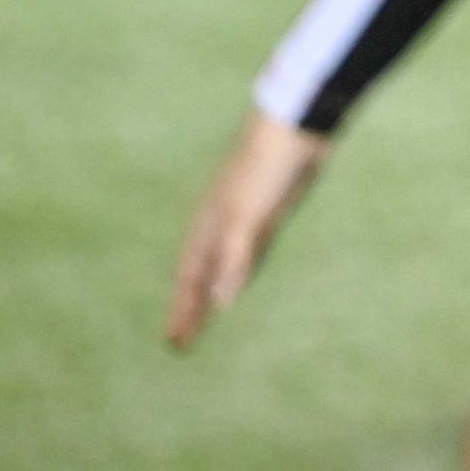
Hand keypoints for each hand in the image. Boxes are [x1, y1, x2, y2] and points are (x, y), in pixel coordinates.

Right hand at [165, 110, 329, 348]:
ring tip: (210, 319)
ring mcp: (245, 220)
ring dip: (217, 291)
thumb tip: (219, 304)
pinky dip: (244, 271)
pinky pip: (252, 252)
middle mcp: (220, 227)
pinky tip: (247, 284)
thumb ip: (232, 259)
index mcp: (206, 228)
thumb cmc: (263, 171)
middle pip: (202, 276)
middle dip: (192, 306)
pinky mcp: (271, 212)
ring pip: (225, 266)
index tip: (174, 342)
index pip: (188, 279)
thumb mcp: (244, 216)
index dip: (181, 310)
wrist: (295, 127)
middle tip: (184, 342)